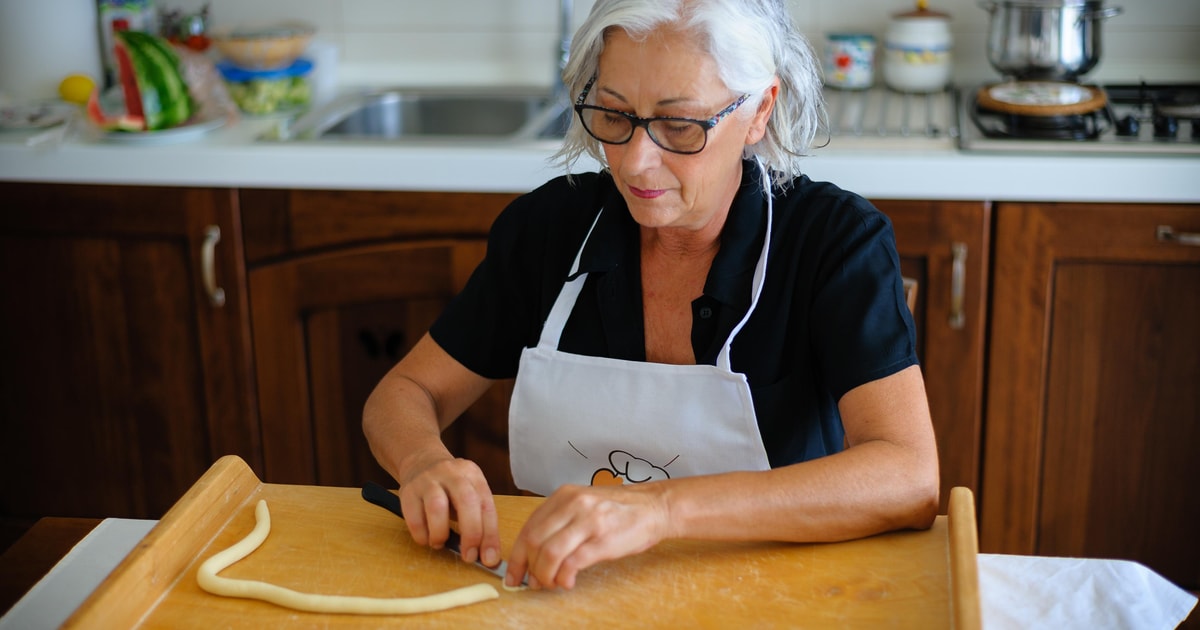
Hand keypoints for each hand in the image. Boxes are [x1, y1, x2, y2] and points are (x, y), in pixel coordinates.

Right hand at [397, 454, 501, 568]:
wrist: (420, 461)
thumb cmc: (450, 487)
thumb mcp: (469, 493)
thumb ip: (478, 519)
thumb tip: (486, 554)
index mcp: (473, 474)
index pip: (486, 505)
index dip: (490, 534)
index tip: (490, 558)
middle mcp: (452, 473)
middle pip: (466, 501)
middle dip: (471, 534)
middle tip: (469, 556)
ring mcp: (428, 480)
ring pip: (437, 507)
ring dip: (441, 533)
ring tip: (440, 543)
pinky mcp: (407, 491)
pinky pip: (413, 517)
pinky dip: (422, 535)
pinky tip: (426, 538)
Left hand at [504, 483, 669, 589]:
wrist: (653, 507)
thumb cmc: (618, 510)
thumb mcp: (583, 505)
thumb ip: (559, 523)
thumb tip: (534, 555)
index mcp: (564, 496)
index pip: (530, 527)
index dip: (517, 555)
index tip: (514, 574)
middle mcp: (574, 504)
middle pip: (535, 541)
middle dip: (529, 568)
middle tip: (533, 583)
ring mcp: (589, 521)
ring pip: (550, 553)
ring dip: (545, 575)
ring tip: (550, 584)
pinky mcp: (603, 540)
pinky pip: (572, 563)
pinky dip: (563, 578)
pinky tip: (567, 582)